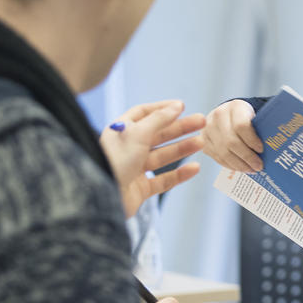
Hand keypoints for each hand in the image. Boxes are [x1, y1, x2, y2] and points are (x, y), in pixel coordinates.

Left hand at [100, 100, 204, 217]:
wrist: (100, 197)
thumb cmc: (114, 161)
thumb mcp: (137, 134)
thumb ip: (159, 119)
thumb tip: (177, 106)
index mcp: (120, 131)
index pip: (142, 113)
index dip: (162, 109)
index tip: (182, 106)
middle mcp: (126, 148)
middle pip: (157, 134)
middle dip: (180, 128)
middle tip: (201, 122)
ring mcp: (134, 169)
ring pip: (162, 156)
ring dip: (182, 149)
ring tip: (201, 143)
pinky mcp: (140, 189)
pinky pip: (163, 180)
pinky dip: (179, 174)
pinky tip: (194, 168)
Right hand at [202, 99, 263, 171]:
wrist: (228, 114)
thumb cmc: (248, 118)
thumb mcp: (255, 117)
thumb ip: (261, 129)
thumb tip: (274, 150)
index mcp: (235, 106)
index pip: (241, 126)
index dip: (252, 140)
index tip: (262, 150)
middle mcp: (218, 116)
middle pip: (232, 141)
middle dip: (247, 157)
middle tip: (259, 166)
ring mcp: (208, 128)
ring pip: (223, 152)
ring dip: (239, 164)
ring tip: (252, 170)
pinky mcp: (204, 141)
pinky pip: (217, 157)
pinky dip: (230, 165)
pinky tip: (241, 168)